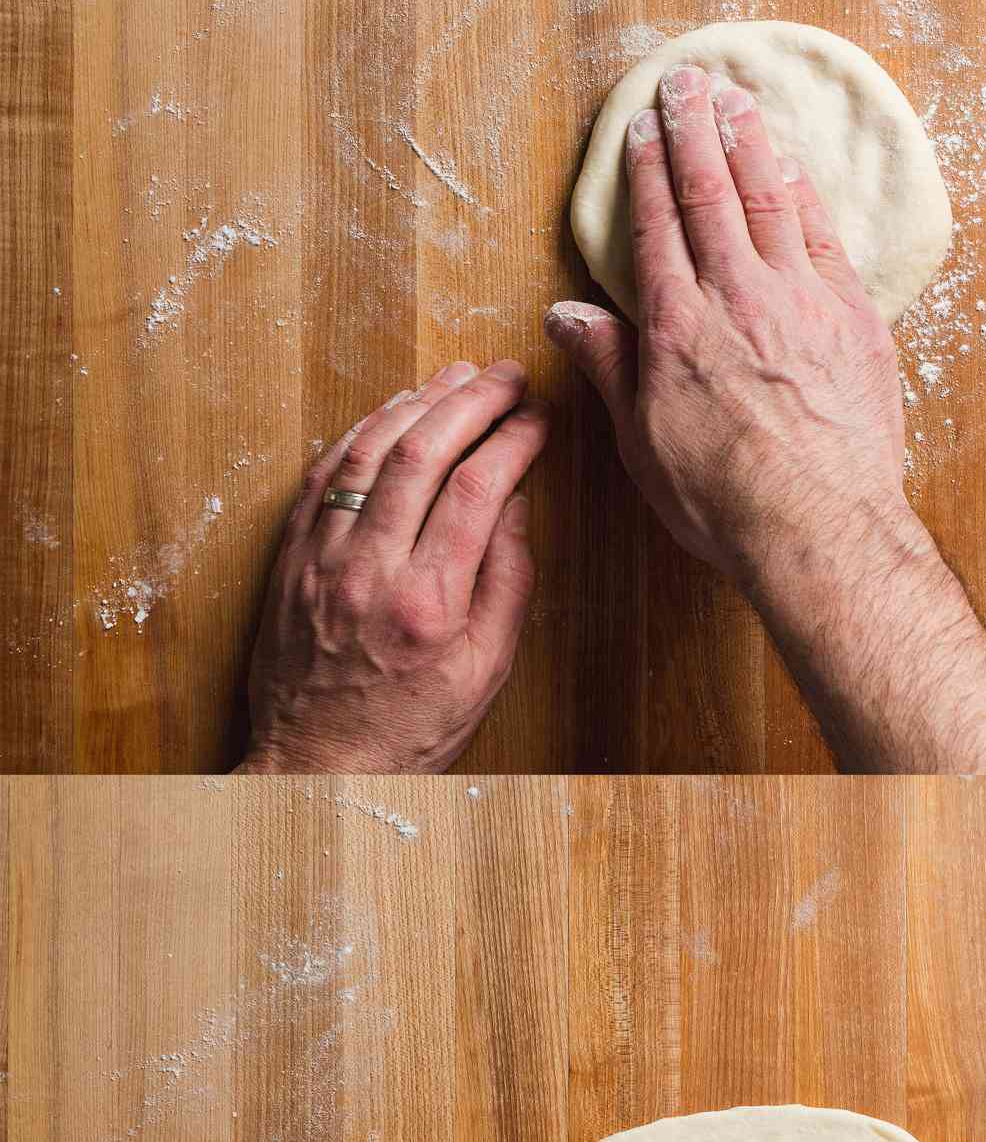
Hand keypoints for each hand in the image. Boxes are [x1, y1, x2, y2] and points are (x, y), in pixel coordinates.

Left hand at [243, 361, 548, 772]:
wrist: (318, 765)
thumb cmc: (411, 728)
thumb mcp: (486, 671)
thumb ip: (506, 584)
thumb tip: (514, 505)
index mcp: (428, 603)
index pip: (477, 489)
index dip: (512, 440)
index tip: (537, 418)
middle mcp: (370, 570)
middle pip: (420, 453)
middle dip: (469, 401)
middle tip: (503, 376)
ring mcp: (322, 559)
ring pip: (366, 452)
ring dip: (413, 404)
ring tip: (452, 378)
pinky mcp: (291, 559)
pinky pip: (323, 476)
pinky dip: (360, 434)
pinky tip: (390, 416)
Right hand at [545, 63, 910, 582]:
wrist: (820, 526)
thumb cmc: (725, 498)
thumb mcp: (644, 441)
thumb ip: (611, 365)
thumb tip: (567, 314)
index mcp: (679, 325)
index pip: (658, 227)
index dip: (648, 171)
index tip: (644, 127)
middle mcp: (738, 296)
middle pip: (712, 194)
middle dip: (695, 132)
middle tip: (688, 81)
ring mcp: (802, 301)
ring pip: (771, 200)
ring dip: (751, 144)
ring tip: (739, 99)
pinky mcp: (854, 320)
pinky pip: (823, 238)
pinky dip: (805, 194)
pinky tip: (795, 168)